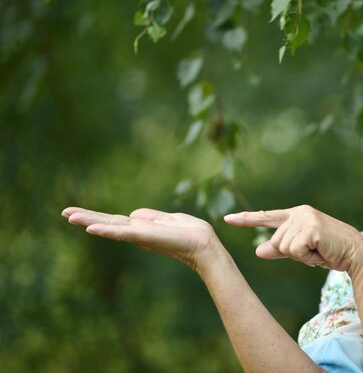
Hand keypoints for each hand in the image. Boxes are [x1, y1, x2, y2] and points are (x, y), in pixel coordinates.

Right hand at [61, 207, 218, 270]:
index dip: (97, 217)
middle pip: (107, 223)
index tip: (77, 213)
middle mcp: (137, 233)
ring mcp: (139, 235)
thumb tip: (133, 214)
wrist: (203, 244)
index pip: (115, 221)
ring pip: (109, 227)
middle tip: (64, 213)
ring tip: (69, 216)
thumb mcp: (168, 219)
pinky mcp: (144, 236)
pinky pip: (121, 232)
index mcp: (142, 228)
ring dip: (89, 221)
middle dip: (86, 217)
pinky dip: (106, 230)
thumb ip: (151, 217)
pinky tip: (91, 228)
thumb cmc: (191, 232)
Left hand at [224, 205, 362, 271]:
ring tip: (319, 251)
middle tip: (314, 251)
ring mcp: (305, 218)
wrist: (354, 253)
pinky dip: (307, 258)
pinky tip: (321, 252)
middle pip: (276, 242)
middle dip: (293, 253)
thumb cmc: (328, 251)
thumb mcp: (301, 251)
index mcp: (295, 215)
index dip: (245, 220)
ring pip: (284, 247)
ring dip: (301, 256)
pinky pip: (294, 251)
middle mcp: (299, 213)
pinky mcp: (311, 228)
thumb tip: (257, 251)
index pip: (266, 217)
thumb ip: (279, 250)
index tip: (227, 219)